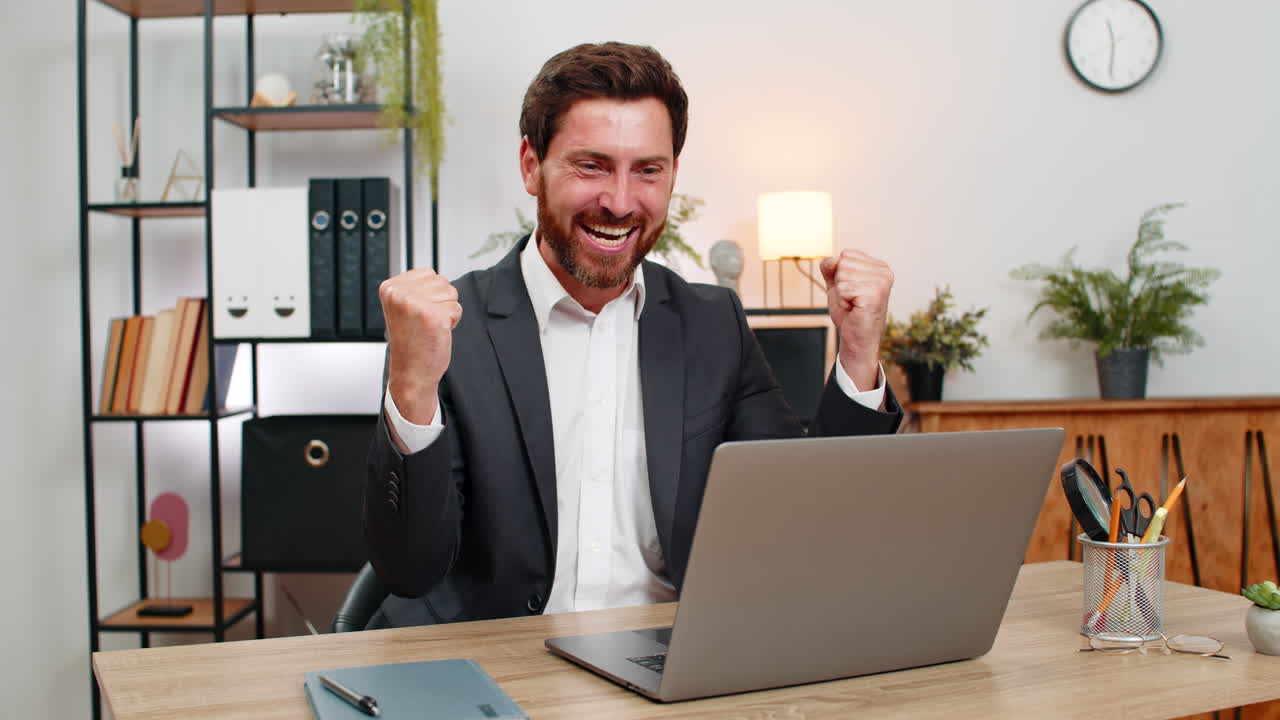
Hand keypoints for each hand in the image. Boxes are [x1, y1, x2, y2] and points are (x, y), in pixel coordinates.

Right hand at [380, 268, 462, 424]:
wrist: (411, 374)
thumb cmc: (410, 344)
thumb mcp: (403, 307)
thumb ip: (415, 288)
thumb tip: (436, 276)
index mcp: (390, 288)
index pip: (428, 274)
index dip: (430, 295)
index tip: (416, 314)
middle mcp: (399, 293)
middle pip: (442, 282)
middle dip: (440, 302)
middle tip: (424, 323)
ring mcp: (415, 303)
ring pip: (451, 293)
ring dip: (446, 311)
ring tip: (429, 327)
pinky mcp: (432, 315)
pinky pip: (456, 309)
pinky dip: (452, 323)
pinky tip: (435, 333)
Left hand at [819, 250, 893, 390]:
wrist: (856, 338)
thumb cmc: (849, 313)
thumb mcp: (836, 286)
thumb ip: (831, 269)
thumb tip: (826, 259)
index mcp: (879, 266)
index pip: (846, 254)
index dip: (840, 274)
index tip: (851, 290)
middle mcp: (884, 271)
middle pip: (843, 263)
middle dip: (840, 284)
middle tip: (852, 299)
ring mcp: (881, 281)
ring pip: (841, 275)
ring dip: (842, 293)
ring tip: (854, 304)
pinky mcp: (874, 293)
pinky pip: (842, 289)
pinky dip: (843, 301)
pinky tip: (854, 309)